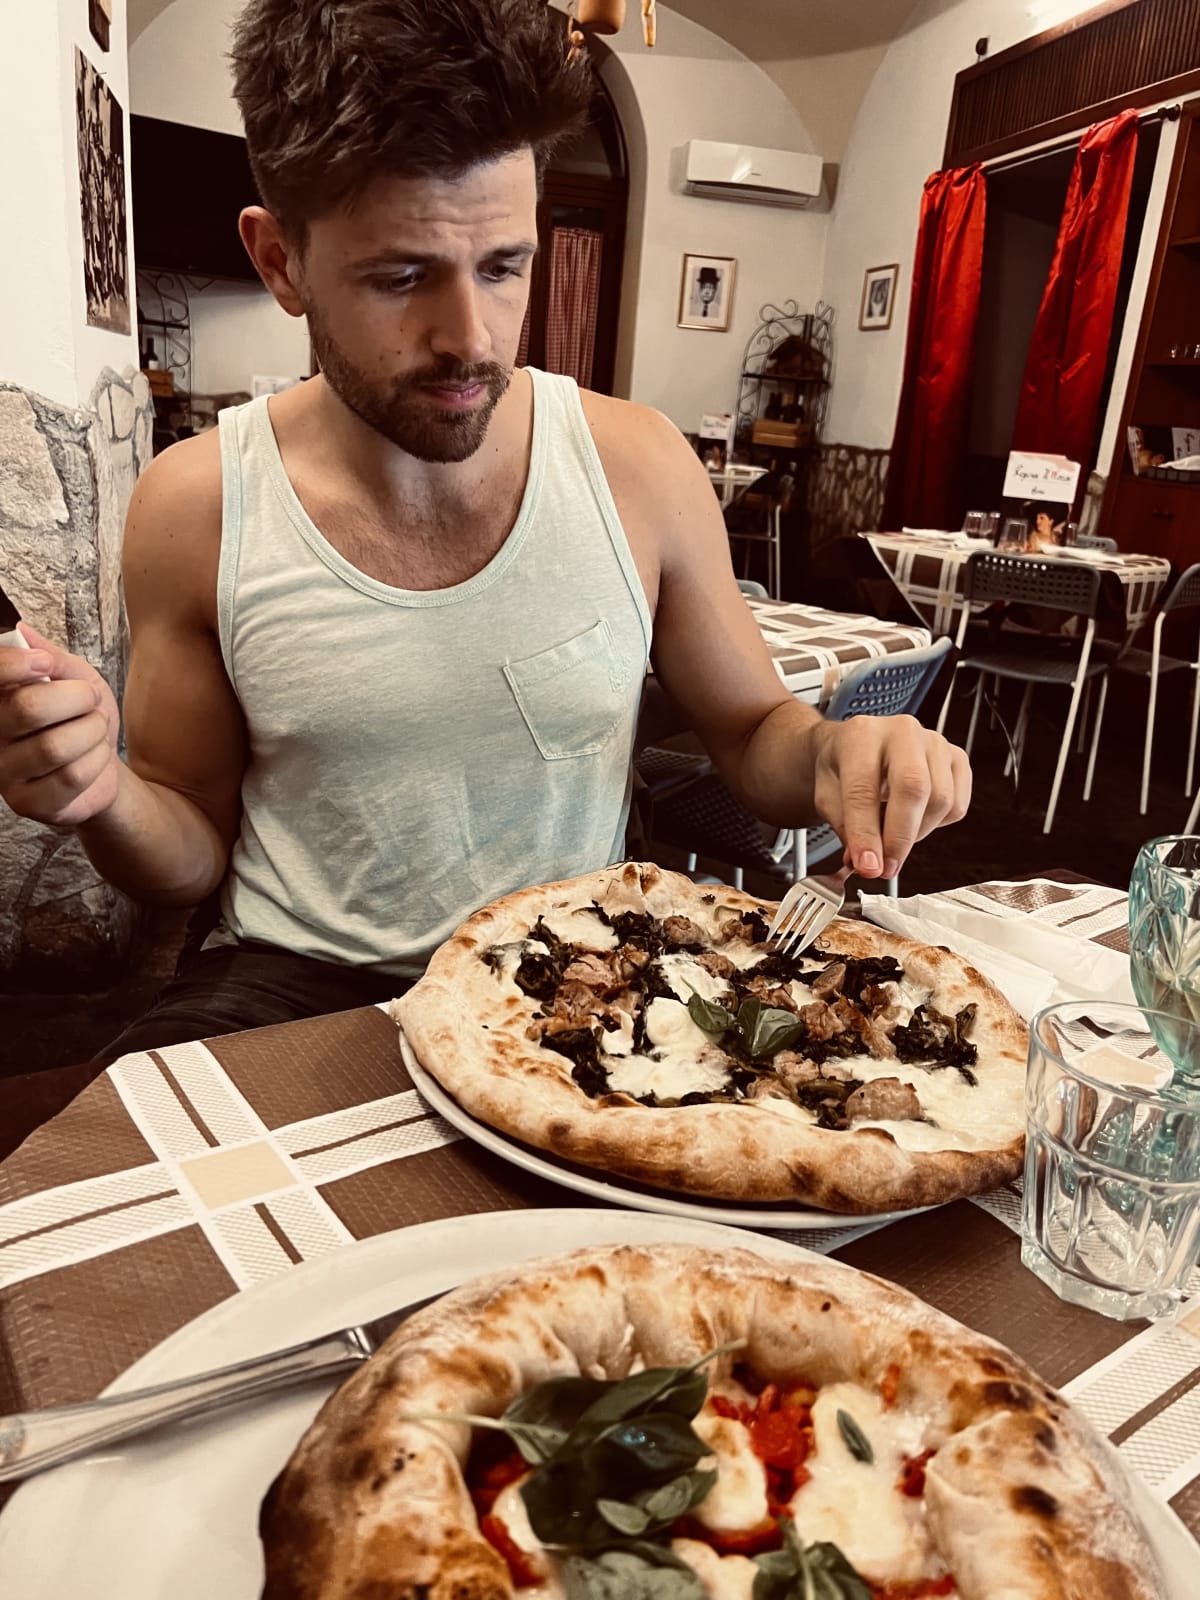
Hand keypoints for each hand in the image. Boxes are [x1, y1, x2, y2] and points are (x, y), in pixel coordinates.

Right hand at [0, 625, 120, 827]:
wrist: (104, 768)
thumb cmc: (82, 720)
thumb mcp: (77, 680)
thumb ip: (53, 659)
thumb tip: (23, 632)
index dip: (14, 665)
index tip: (44, 664)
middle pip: (28, 708)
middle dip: (77, 699)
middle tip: (90, 701)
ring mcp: (5, 774)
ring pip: (55, 746)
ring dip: (92, 732)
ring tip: (96, 731)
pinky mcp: (28, 804)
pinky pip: (71, 777)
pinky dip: (97, 762)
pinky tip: (95, 759)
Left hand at [811, 714, 970, 879]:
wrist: (858, 745)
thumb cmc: (843, 767)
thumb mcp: (827, 797)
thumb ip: (846, 829)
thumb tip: (868, 862)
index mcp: (861, 735)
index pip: (864, 788)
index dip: (866, 833)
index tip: (868, 865)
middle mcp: (902, 731)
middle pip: (914, 788)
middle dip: (900, 838)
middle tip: (886, 867)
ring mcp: (934, 742)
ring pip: (941, 800)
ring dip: (917, 834)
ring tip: (894, 836)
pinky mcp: (956, 757)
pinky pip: (957, 804)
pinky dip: (936, 824)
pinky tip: (914, 819)